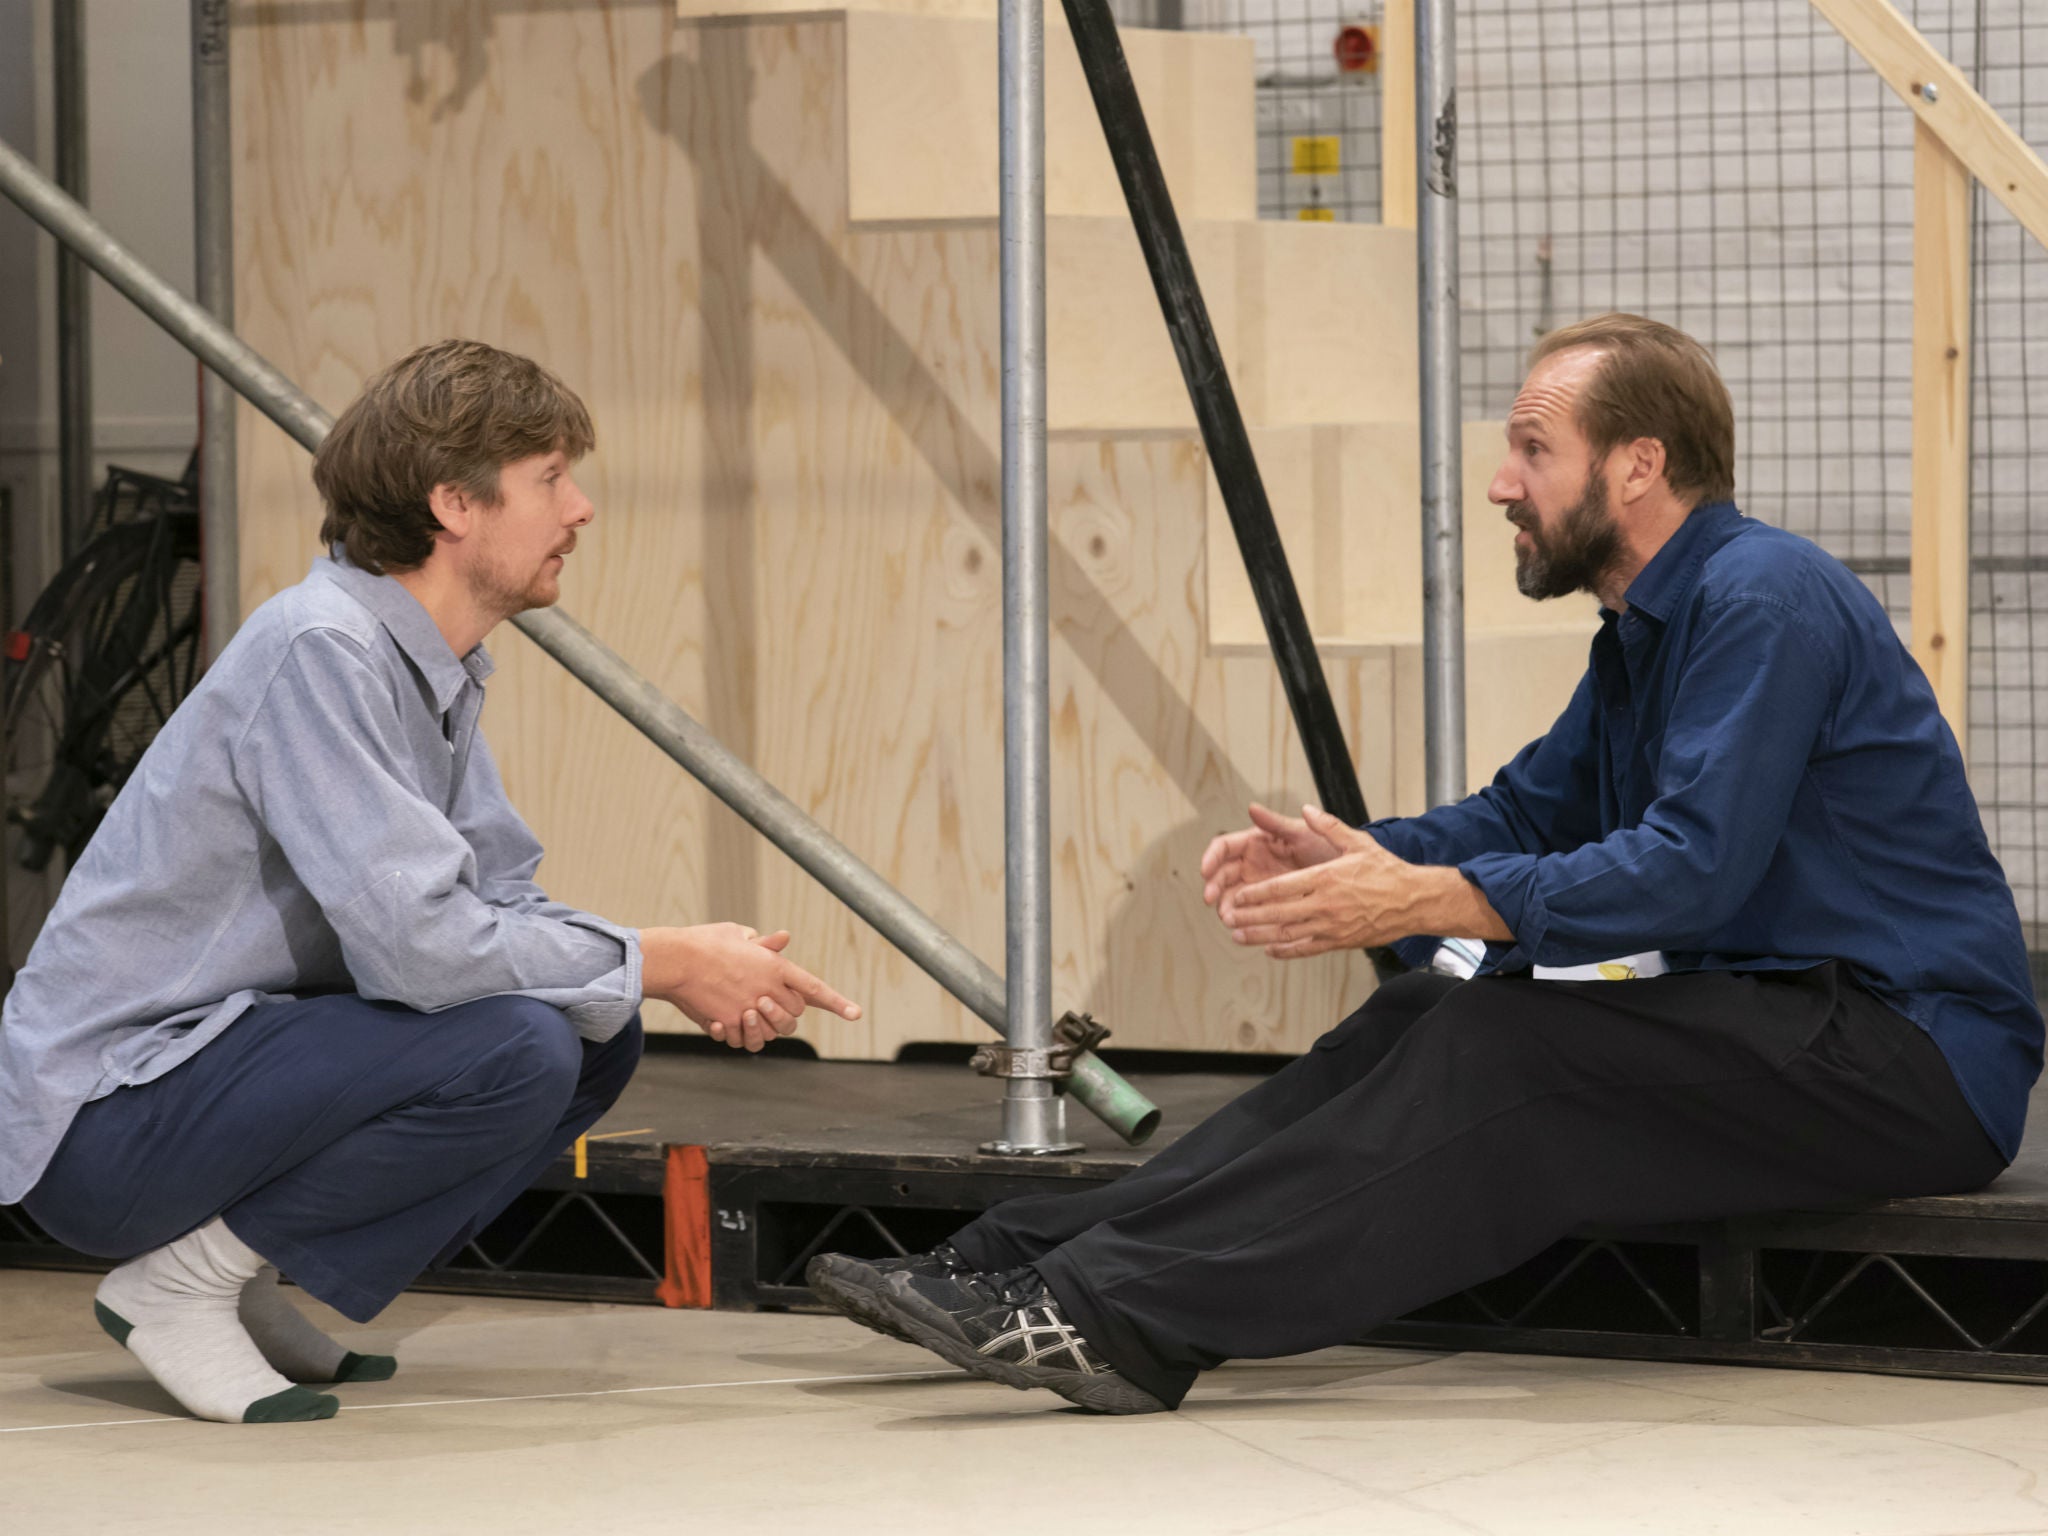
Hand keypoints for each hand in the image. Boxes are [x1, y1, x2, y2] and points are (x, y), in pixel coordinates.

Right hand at [641, 924, 862, 1052]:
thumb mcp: (738, 934)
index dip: (837, 1002)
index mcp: (775, 966)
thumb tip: (782, 938)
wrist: (676, 960)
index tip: (856, 1013)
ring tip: (747, 1012)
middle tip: (762, 1002)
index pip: (814, 987)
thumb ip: (764, 943)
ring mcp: (750, 1008)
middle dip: (785, 1013)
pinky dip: (738, 1035)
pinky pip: (744, 1040)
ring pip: (774, 1032)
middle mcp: (768, 989)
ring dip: (764, 1027)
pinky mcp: (731, 1023)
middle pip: (795, 1013)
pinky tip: (723, 1022)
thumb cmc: (705, 942)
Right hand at [1200, 801, 1342, 923]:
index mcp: (1256, 842)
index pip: (1224, 847)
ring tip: (1228, 918)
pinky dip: (1243, 921)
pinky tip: (1242, 929)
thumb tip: (1252, 807)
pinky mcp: (1269, 905)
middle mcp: (1253, 863)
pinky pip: (1250, 913)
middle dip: (1214, 887)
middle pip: (1222, 874)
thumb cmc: (1326, 848)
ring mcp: (1259, 885)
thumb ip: (1276, 823)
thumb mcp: (1303, 834)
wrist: (1350, 876)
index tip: (1205, 871)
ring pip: (1232, 896)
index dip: (1211, 858)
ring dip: (1226, 907)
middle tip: (1212, 900)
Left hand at [1221, 806, 1414, 957]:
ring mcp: (1332, 926)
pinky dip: (1286, 951)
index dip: (1255, 893)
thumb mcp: (1358, 842)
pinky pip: (1307, 949)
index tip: (1237, 895)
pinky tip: (1270, 950)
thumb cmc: (1387, 871)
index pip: (1281, 887)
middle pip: (1278, 913)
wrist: (1414, 901)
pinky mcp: (1340, 941)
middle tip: (1228, 916)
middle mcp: (1325, 904)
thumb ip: (1329, 826)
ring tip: (1238, 936)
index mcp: (1325, 878)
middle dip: (1249, 916)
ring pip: (1288, 934)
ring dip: (1260, 936)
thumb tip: (1306, 809)